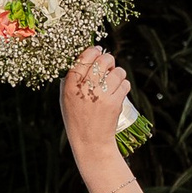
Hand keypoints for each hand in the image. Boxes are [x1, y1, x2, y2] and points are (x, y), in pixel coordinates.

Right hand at [60, 47, 131, 161]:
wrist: (90, 142)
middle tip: (109, 65)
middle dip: (109, 60)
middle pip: (103, 61)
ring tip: (114, 80)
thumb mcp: (66, 100)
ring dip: (118, 73)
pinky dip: (124, 85)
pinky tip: (118, 91)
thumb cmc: (77, 119)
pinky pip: (125, 84)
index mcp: (71, 87)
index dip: (93, 51)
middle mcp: (85, 89)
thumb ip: (73, 80)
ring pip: (117, 71)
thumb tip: (87, 58)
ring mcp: (101, 96)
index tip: (98, 50)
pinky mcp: (114, 103)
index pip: (83, 59)